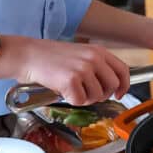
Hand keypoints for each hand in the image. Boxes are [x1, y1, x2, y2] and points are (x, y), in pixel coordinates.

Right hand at [9, 36, 129, 105]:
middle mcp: (94, 58)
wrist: (28, 55)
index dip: (124, 86)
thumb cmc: (51, 56)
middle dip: (102, 95)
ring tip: (71, 89)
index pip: (123, 70)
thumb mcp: (80, 54)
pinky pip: (80, 101)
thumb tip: (110, 85)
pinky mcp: (71, 80)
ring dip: (85, 98)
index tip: (119, 94)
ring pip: (97, 96)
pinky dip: (71, 100)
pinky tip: (62, 90)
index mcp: (98, 51)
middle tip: (87, 93)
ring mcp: (83, 69)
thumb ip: (97, 65)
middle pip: (112, 86)